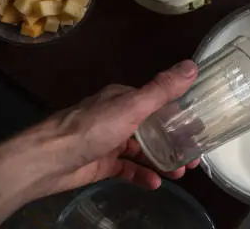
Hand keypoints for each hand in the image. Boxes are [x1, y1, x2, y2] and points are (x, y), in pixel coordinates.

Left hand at [0, 60, 199, 228]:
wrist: (48, 161)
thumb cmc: (93, 128)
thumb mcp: (133, 106)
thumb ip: (162, 89)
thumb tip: (192, 65)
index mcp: (125, 99)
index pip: (159, 103)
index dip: (181, 115)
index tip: (200, 127)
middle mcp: (119, 117)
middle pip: (154, 129)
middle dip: (175, 142)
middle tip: (195, 157)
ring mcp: (111, 141)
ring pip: (143, 151)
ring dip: (163, 161)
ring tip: (182, 172)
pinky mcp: (103, 163)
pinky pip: (128, 168)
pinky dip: (143, 175)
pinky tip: (157, 183)